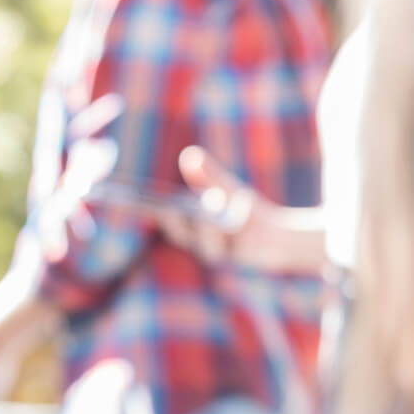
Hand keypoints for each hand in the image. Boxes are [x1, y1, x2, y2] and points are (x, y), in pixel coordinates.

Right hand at [158, 146, 327, 274]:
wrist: (276, 237)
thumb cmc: (246, 211)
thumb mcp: (226, 187)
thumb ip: (207, 174)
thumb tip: (189, 154)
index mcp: (191, 223)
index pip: (164, 216)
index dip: (148, 209)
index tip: (136, 199)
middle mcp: (198, 241)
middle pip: (178, 233)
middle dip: (174, 219)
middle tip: (172, 206)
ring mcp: (215, 252)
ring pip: (202, 242)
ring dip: (207, 223)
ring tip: (214, 198)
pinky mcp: (233, 259)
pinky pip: (225, 248)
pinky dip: (232, 227)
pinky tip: (241, 207)